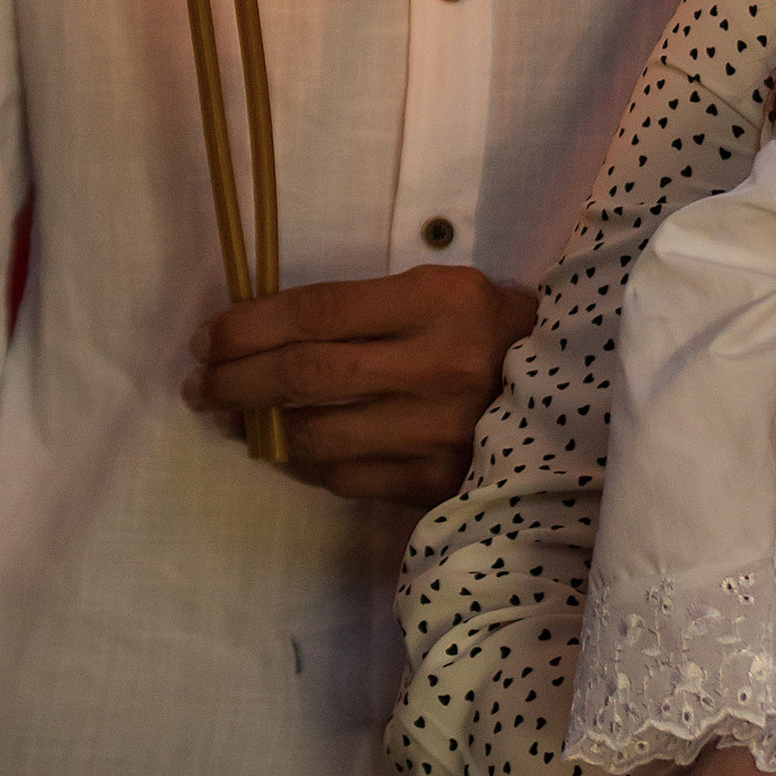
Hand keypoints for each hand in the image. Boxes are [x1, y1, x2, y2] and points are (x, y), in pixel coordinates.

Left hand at [184, 267, 538, 503]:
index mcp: (440, 300)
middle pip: (307, 375)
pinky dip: (307, 463)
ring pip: (318, 434)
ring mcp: (443, 430)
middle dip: (237, 380)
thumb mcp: (441, 293)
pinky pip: (347, 477)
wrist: (574, 394)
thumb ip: (364, 309)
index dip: (249, 327)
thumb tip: (262, 333)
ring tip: (236, 419)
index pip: (317, 311)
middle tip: (201, 383)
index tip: (208, 338)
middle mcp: (441, 364)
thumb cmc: (490, 332)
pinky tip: (290, 449)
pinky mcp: (442, 482)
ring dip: (261, 429)